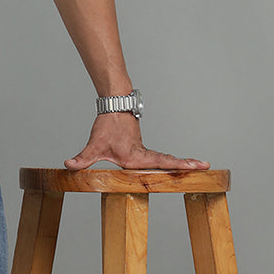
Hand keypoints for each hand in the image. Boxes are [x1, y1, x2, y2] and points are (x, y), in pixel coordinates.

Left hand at [64, 113, 208, 171]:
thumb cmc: (107, 125)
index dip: (176, 166)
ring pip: (166, 159)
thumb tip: (69, 165)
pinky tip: (181, 167)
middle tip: (205, 167)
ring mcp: (145, 152)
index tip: (190, 167)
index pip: (159, 163)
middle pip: (169, 161)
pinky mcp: (144, 150)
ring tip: (201, 167)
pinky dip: (173, 162)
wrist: (115, 106)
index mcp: (136, 156)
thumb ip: (82, 158)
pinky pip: (161, 158)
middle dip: (187, 165)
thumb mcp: (94, 145)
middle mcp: (144, 154)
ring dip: (183, 164)